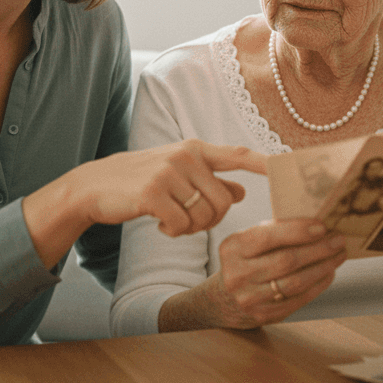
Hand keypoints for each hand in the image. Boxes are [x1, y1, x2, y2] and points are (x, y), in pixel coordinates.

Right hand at [71, 139, 266, 236]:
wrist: (96, 185)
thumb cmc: (143, 180)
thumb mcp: (178, 173)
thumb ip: (210, 181)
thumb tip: (241, 191)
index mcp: (196, 150)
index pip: (239, 154)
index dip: (265, 164)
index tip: (287, 169)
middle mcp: (186, 156)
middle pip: (223, 201)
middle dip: (212, 220)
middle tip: (190, 222)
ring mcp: (168, 173)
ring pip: (203, 215)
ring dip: (191, 228)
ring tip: (173, 221)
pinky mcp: (152, 193)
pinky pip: (181, 224)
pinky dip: (174, 232)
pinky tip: (160, 226)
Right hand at [201, 219, 346, 328]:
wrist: (222, 300)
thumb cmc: (243, 261)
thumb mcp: (247, 241)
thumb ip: (273, 231)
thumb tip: (315, 223)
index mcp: (233, 248)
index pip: (267, 237)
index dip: (297, 231)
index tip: (322, 226)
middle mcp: (238, 274)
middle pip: (286, 261)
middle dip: (318, 249)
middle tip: (338, 240)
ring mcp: (250, 298)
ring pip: (295, 282)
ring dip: (322, 267)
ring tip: (338, 255)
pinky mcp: (263, 316)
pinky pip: (298, 299)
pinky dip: (318, 285)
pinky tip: (328, 273)